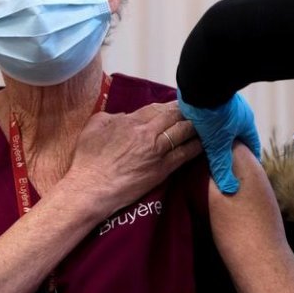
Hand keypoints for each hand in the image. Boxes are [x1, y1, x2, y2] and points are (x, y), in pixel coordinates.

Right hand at [67, 100, 201, 215]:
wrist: (90, 188)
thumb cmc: (87, 160)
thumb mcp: (94, 127)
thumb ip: (111, 117)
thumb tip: (124, 116)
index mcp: (130, 121)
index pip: (157, 107)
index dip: (171, 105)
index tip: (180, 103)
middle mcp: (147, 132)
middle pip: (174, 116)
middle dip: (188, 111)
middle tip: (199, 110)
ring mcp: (157, 151)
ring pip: (184, 131)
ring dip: (196, 125)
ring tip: (206, 123)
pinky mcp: (163, 169)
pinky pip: (186, 153)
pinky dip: (197, 146)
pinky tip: (206, 142)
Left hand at [177, 91, 260, 193]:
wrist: (200, 81)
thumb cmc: (212, 114)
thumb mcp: (217, 144)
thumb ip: (222, 166)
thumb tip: (230, 190)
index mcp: (246, 124)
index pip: (252, 146)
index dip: (249, 159)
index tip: (247, 171)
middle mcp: (239, 112)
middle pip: (238, 134)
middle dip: (232, 147)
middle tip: (225, 162)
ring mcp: (225, 103)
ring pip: (224, 124)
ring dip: (218, 134)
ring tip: (209, 148)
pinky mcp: (210, 96)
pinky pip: (211, 113)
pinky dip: (207, 123)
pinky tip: (196, 130)